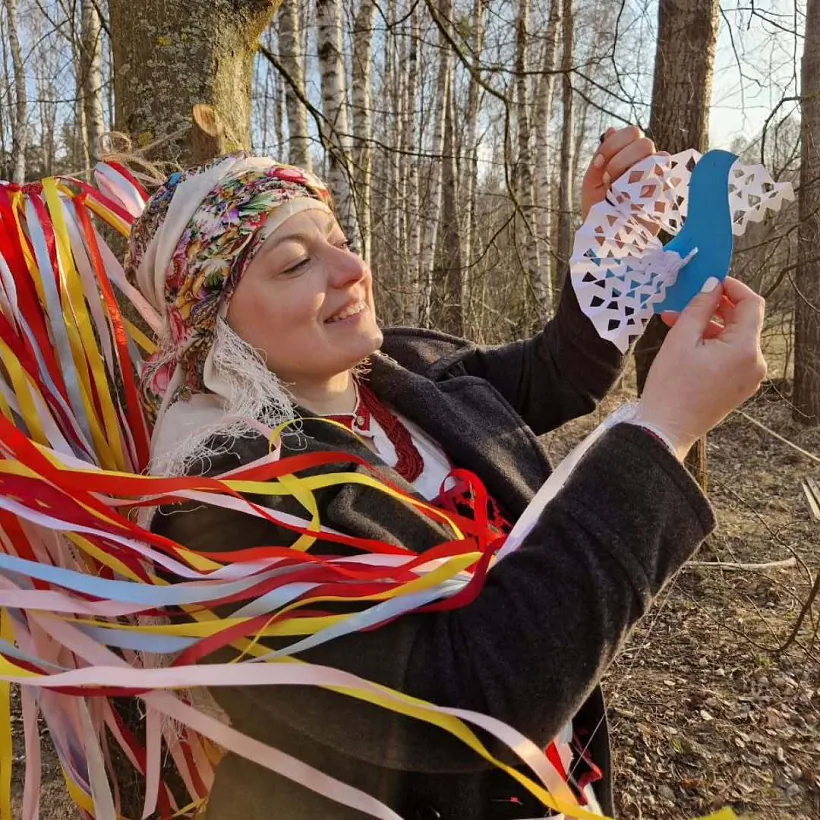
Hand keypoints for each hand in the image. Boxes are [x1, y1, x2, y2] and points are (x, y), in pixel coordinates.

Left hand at [580, 125, 658, 220]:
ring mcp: (656, 177)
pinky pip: (662, 175)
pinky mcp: (663, 192)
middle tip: (609, 178)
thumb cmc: (598, 210)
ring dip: (631, 171)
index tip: (599, 163)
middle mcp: (645, 163)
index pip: (631, 133)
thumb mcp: (591, 182)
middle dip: (621, 158)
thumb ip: (601, 156)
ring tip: (618, 190)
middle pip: (644, 141)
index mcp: (628, 156)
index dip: (614, 144)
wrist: (605, 237)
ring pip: (655, 154)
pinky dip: (643, 183)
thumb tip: (610, 130)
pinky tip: (630, 197)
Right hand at [636, 276, 767, 460]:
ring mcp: (748, 378)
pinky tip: (686, 343)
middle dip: (714, 308)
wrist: (665, 429)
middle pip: (743, 322)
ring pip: (734, 339)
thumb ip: (699, 308)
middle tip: (686, 301)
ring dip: (709, 327)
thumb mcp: (681, 340)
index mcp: (745, 349)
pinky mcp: (738, 387)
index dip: (732, 287)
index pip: (751, 304)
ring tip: (676, 323)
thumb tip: (712, 285)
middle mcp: (755, 363)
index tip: (711, 280)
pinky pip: (730, 357)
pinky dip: (712, 345)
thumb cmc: (670, 388)